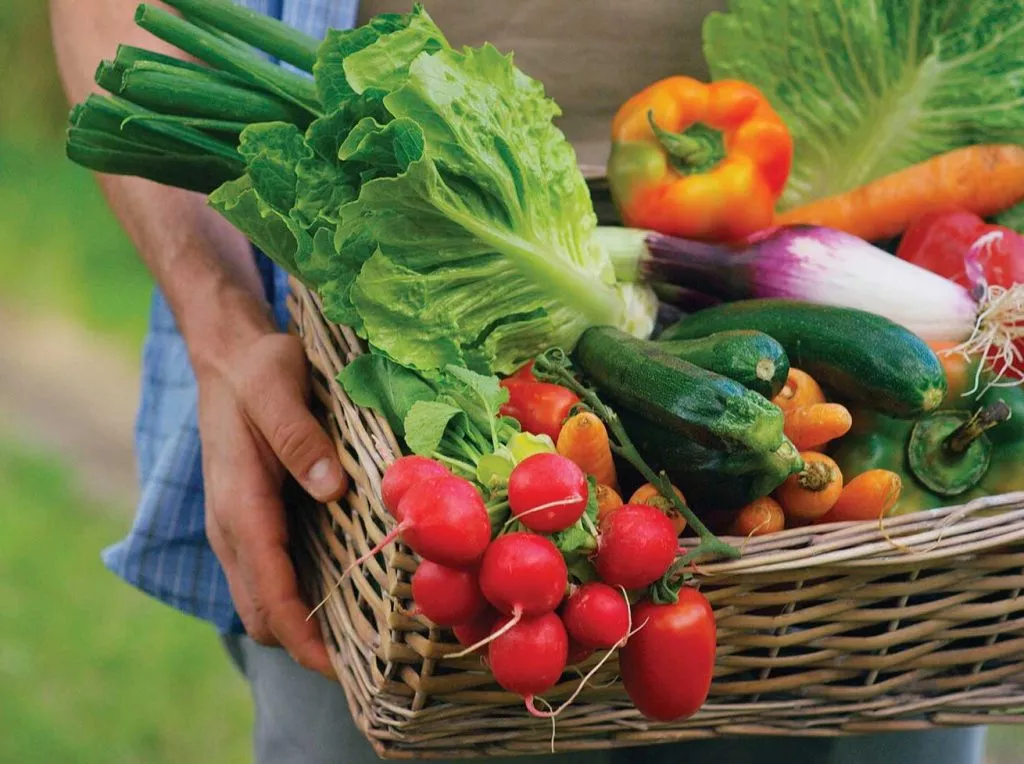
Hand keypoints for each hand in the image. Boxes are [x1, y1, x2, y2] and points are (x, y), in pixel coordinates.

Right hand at [196, 328, 346, 677]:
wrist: (229, 356)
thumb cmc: (257, 369)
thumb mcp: (277, 386)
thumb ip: (298, 436)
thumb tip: (329, 489)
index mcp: (239, 504)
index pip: (268, 592)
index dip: (302, 638)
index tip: (341, 668)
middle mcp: (232, 528)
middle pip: (262, 613)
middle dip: (305, 645)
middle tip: (368, 657)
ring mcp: (238, 528)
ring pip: (263, 601)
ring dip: (303, 626)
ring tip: (362, 635)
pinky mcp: (252, 521)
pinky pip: (271, 576)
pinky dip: (299, 598)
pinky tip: (344, 592)